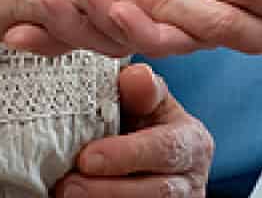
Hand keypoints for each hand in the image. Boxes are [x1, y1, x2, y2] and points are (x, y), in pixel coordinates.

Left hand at [59, 63, 212, 197]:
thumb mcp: (147, 104)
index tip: (87, 157)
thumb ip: (141, 91)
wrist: (146, 161)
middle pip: (158, 191)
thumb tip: (135, 76)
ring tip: (69, 193)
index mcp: (192, 141)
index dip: (126, 155)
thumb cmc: (145, 126)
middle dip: (109, 189)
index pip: (166, 148)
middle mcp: (193, 177)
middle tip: (69, 185)